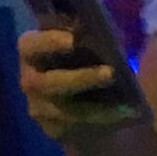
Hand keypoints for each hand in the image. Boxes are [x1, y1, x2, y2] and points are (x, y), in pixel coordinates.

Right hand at [16, 27, 143, 141]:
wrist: (86, 93)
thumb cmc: (85, 54)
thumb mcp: (85, 37)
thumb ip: (88, 29)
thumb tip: (101, 26)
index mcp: (32, 50)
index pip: (30, 45)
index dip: (49, 41)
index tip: (74, 39)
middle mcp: (30, 79)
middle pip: (48, 82)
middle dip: (81, 78)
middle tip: (111, 72)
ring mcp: (39, 108)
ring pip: (65, 111)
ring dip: (97, 107)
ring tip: (126, 104)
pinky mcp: (53, 130)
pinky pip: (77, 129)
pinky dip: (101, 121)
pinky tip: (123, 115)